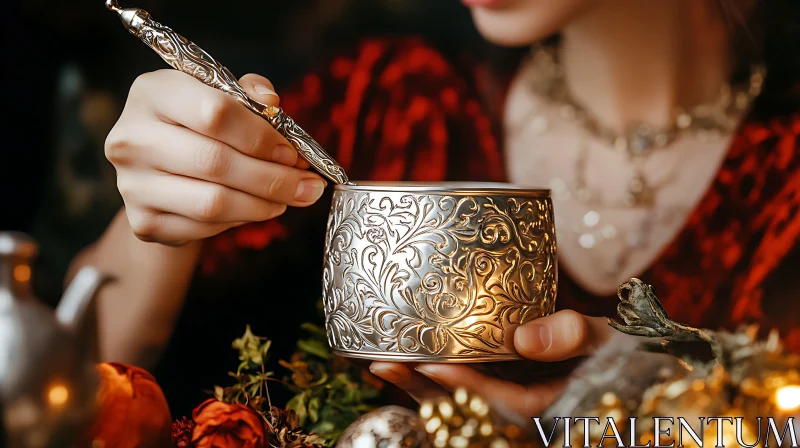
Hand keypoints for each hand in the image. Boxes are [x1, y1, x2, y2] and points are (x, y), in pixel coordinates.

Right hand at [105, 70, 324, 244]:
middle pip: (215, 162)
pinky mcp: (143, 221)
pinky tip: (258, 208)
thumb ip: (250, 94)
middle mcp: (131, 137)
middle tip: (309, 186)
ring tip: (291, 199)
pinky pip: (204, 227)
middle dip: (273, 178)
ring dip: (263, 204)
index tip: (292, 152)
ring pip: (212, 202)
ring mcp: (132, 183)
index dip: (261, 136)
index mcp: (153, 92)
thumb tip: (272, 103)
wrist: (157, 167)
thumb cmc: (197, 124)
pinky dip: (240, 220)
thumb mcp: (221, 96)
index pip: (214, 112)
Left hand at [369, 310, 623, 423]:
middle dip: (425, 391)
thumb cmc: (618, 351)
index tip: (432, 364)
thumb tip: (524, 339)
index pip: (507, 406)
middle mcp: (525, 420)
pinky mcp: (500, 402)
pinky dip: (431, 385)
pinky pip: (461, 401)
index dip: (468, 387)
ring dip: (418, 389)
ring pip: (459, 411)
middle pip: (469, 414)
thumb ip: (572, 335)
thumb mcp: (605, 339)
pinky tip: (402, 365)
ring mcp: (510, 414)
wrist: (627, 370)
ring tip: (380, 364)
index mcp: (553, 409)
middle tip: (383, 364)